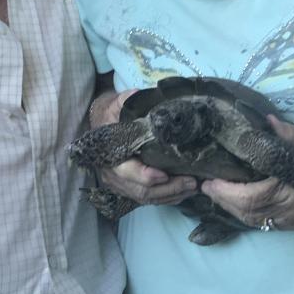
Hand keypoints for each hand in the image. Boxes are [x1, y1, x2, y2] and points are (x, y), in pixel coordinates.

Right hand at [87, 88, 197, 209]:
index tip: (165, 174)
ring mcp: (122, 185)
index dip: (145, 176)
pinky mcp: (130, 188)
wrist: (100, 125)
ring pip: (147, 198)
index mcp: (110, 155)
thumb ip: (125, 100)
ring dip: (172, 195)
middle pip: (142, 192)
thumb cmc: (111, 115)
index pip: (128, 172)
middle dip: (168, 189)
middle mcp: (114, 175)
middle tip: (191, 182)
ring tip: (194, 187)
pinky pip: (149, 199)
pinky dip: (168, 197)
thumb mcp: (115, 104)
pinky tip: (184, 192)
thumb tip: (135, 94)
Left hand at [201, 117, 293, 231]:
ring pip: (257, 221)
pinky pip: (267, 223)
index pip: (253, 198)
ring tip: (218, 194)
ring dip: (234, 209)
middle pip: (250, 213)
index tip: (210, 181)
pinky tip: (239, 202)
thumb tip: (267, 122)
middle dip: (225, 201)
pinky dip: (249, 214)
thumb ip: (291, 134)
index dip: (228, 193)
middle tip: (207, 187)